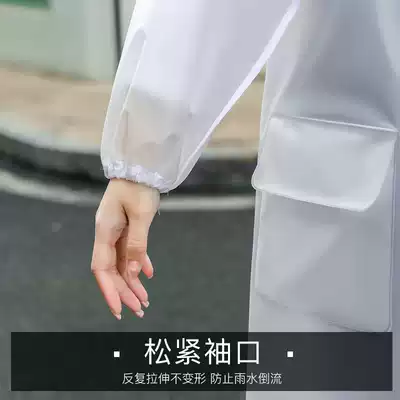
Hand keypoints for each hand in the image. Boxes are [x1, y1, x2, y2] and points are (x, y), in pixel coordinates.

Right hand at [91, 179, 159, 319]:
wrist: (142, 167)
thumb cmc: (139, 187)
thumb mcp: (141, 215)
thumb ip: (137, 244)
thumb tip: (133, 274)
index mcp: (105, 231)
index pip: (102, 268)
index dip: (109, 290)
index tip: (119, 310)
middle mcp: (107, 234)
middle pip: (112, 269)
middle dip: (124, 291)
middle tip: (139, 309)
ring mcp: (116, 231)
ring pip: (122, 263)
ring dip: (132, 282)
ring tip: (145, 300)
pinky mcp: (127, 227)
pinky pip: (131, 251)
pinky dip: (139, 263)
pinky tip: (149, 275)